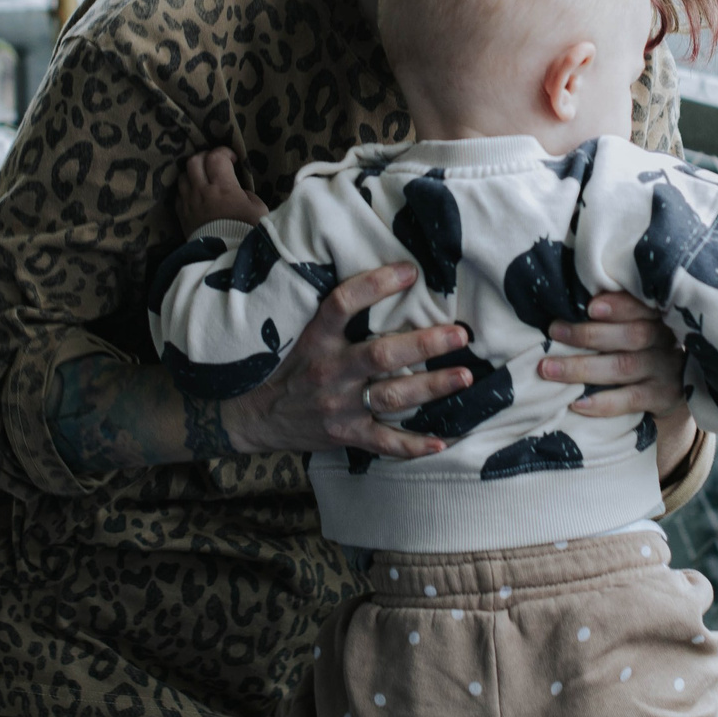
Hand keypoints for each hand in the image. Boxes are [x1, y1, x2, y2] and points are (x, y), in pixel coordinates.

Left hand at [178, 148, 268, 232]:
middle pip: (194, 161)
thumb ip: (247, 194)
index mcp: (222, 187)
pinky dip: (186, 190)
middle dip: (206, 158)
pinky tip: (196, 196)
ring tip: (204, 179)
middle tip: (216, 164)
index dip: (224, 152)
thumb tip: (238, 191)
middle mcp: (202, 191)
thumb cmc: (247, 232)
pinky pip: (179, 195)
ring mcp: (189, 203)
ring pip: (183, 176)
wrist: (227, 258)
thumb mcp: (259, 210)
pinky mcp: (182, 216)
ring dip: (193, 173)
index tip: (233, 159)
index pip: (216, 157)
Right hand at [223, 264, 477, 459]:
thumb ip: (331, 310)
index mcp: (315, 339)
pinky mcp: (346, 434)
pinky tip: (443, 441)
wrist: (252, 416)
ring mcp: (339, 407)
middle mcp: (329, 371)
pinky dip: (414, 446)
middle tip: (460, 334)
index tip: (410, 271)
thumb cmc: (284, 365)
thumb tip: (372, 272)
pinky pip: (384, 443)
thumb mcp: (297, 330)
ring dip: (432, 387)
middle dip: (424, 344)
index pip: (342, 303)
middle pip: (381, 355)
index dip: (376, 285)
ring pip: (392, 397)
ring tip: (465, 377)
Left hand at [538, 291, 698, 465]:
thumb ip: (612, 316)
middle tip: (554, 331)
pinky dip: (602, 402)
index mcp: (657, 316)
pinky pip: (630, 400)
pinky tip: (576, 403)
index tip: (590, 307)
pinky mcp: (663, 398)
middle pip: (632, 335)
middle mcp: (664, 341)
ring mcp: (666, 371)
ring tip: (549, 368)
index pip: (642, 306)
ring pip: (624, 367)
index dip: (619, 306)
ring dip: (582, 368)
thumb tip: (566, 304)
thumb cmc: (638, 348)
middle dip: (589, 334)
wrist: (674, 388)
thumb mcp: (635, 325)